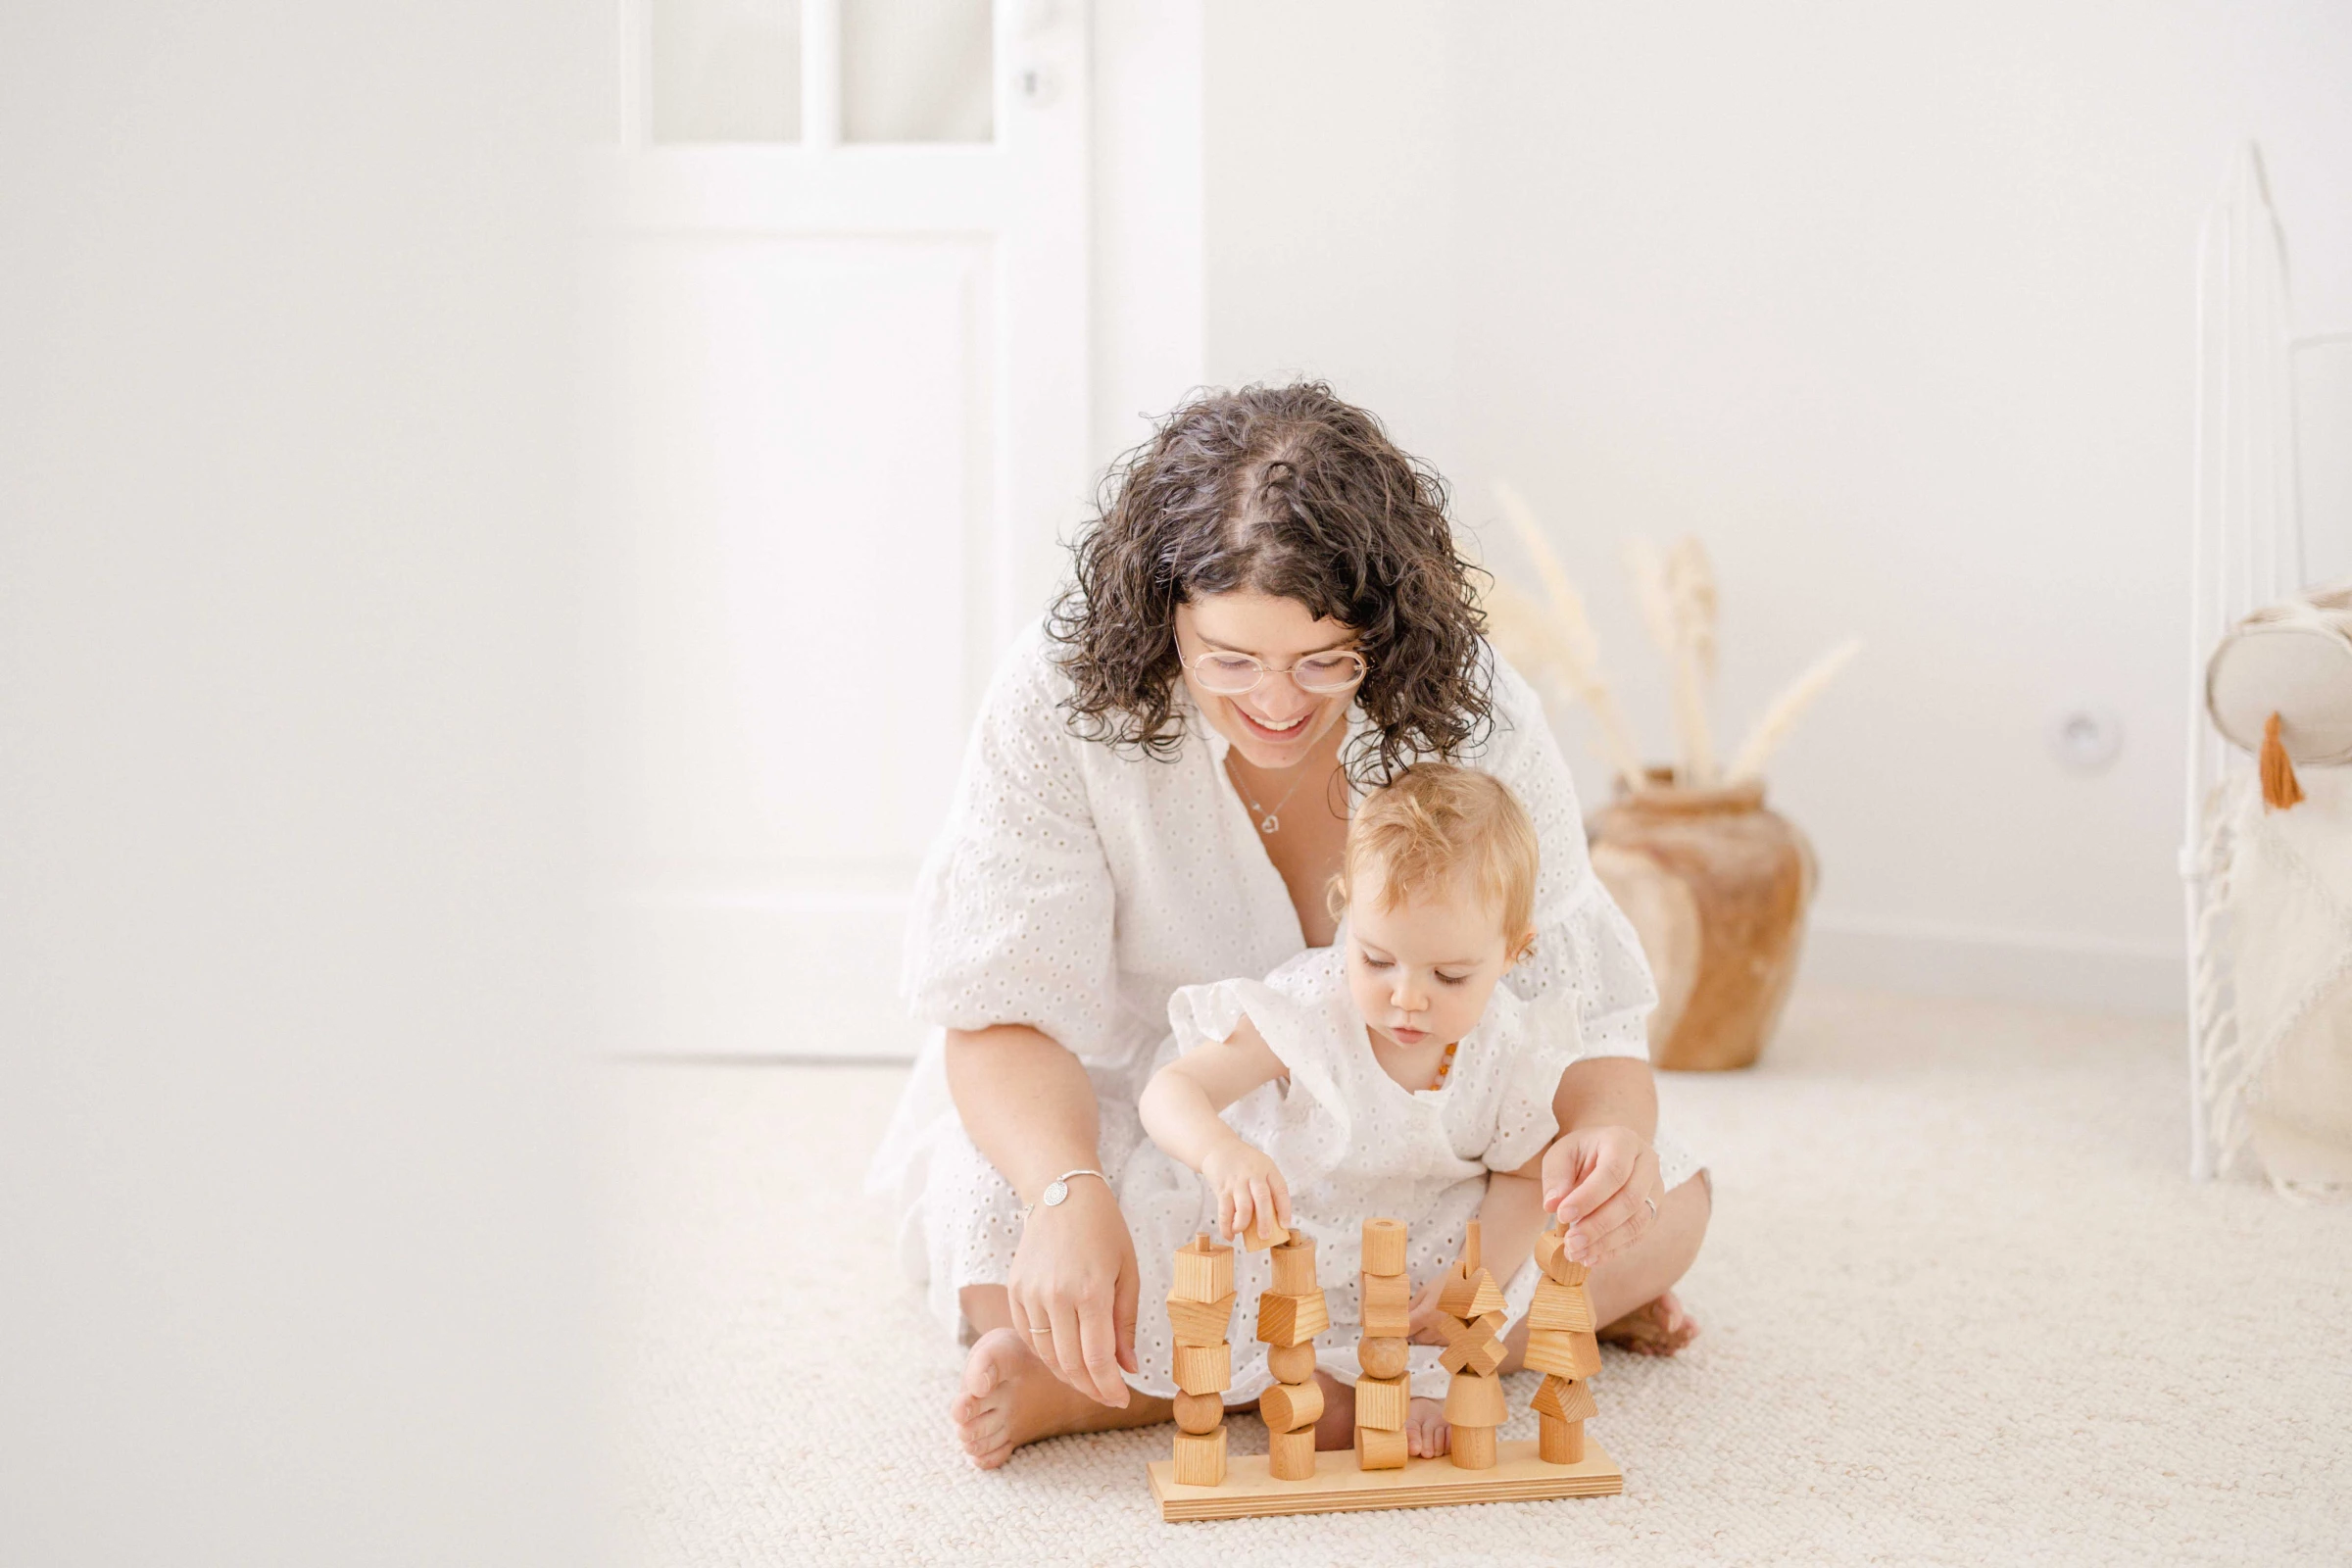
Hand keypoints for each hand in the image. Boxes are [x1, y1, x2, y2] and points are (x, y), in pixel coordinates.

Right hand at [1005, 1178, 1140, 1407]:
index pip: (1098, 1359)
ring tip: (1089, 1380)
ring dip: (1069, 1376)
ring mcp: (1030, 1294)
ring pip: (1047, 1355)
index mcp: (1091, 1291)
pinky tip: (1065, 1358)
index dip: (1110, 1387)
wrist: (1062, 1192)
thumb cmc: (1104, 1230)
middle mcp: (1055, 1296)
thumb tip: (1129, 1368)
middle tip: (1108, 1396)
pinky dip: (1047, 1355)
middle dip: (1092, 1388)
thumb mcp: (1128, 1272)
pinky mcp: (1015, 1290)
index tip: (1122, 1399)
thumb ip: (1126, 1323)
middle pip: (1070, 1364)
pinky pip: (1029, 1337)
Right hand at [1200, 1137, 1292, 1242]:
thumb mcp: (1261, 1166)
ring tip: (1241, 1232)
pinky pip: (1224, 1210)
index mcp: (1268, 1169)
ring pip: (1243, 1206)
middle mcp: (1253, 1174)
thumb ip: (1267, 1187)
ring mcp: (1237, 1181)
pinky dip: (1226, 1226)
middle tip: (1265, 1236)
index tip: (1285, 1225)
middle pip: (1262, 1199)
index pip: (1280, 1190)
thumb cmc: (1244, 1162)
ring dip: (1243, 1224)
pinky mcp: (1222, 1188)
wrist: (1218, 1147)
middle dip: (1265, 1221)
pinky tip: (1230, 1234)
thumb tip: (1273, 1220)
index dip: (1285, 1209)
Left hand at [1405, 1268, 1454, 1344]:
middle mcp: (1437, 1330)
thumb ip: (1412, 1306)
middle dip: (1416, 1329)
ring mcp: (1449, 1337)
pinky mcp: (1460, 1341)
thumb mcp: (1427, 1290)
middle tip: (1423, 1314)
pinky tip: (1448, 1320)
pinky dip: (1442, 1334)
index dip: (1400, 1328)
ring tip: (1439, 1314)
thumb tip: (1400, 1318)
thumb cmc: (1451, 1284)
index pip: (1405, 1330)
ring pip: (1430, 1341)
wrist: (1479, 1286)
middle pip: (1417, 1338)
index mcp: (1426, 1315)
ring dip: (1429, 1332)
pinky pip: (1443, 1341)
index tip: (1399, 1324)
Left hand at [1540, 1124, 1661, 1269]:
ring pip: (1638, 1222)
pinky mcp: (1655, 1211)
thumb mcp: (1561, 1154)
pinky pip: (1639, 1236)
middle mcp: (1647, 1163)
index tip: (1562, 1215)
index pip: (1613, 1172)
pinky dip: (1614, 1250)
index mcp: (1624, 1141)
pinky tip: (1591, 1258)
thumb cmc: (1580, 1153)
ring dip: (1606, 1243)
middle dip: (1598, 1225)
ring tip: (1577, 1254)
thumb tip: (1552, 1205)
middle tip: (1570, 1242)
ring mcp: (1655, 1189)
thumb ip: (1556, 1177)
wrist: (1603, 1154)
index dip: (1588, 1197)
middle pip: (1630, 1200)